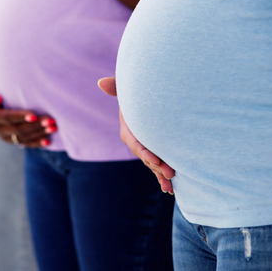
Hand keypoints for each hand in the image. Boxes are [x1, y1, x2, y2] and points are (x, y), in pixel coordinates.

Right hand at [0, 85, 55, 147]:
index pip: (7, 118)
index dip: (20, 117)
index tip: (34, 115)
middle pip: (19, 129)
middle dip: (36, 126)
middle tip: (50, 120)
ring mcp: (6, 137)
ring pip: (24, 137)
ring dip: (40, 133)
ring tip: (53, 127)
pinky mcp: (13, 140)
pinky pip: (26, 143)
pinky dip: (37, 143)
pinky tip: (48, 141)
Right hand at [98, 77, 174, 193]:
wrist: (149, 99)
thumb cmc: (137, 93)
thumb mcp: (127, 89)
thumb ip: (117, 86)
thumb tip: (101, 82)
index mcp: (129, 129)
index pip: (135, 142)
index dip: (144, 151)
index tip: (155, 159)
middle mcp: (136, 141)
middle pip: (146, 156)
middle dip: (157, 166)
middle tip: (170, 173)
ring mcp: (146, 147)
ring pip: (153, 164)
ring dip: (161, 175)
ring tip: (170, 186)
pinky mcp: (155, 152)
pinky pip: (158, 166)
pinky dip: (163, 177)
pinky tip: (170, 189)